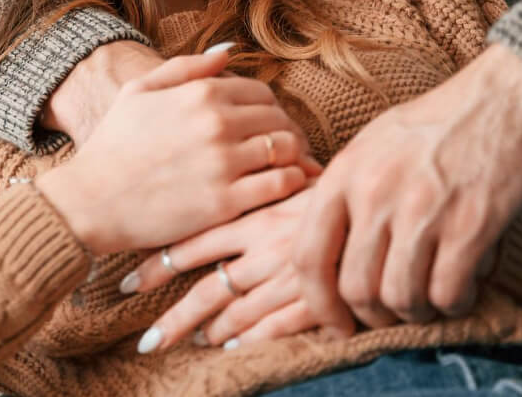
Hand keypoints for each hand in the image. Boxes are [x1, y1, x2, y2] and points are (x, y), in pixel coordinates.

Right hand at [35, 44, 319, 256]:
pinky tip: (282, 188)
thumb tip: (228, 52)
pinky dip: (291, 184)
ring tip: (286, 169)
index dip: (269, 109)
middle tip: (284, 150)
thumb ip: (186, 67)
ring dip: (293, 157)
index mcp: (200, 94)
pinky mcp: (226, 202)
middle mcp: (216, 123)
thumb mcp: (139, 91)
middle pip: (279, 120)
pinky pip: (281, 185)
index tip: (264, 126)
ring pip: (286, 150)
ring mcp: (223, 163)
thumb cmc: (112, 144)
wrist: (90, 200)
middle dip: (286, 133)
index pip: (262, 93)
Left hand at [123, 189, 324, 352]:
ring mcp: (290, 275)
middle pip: (208, 288)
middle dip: (174, 316)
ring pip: (238, 313)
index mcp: (254, 213)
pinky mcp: (318, 298)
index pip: (195, 241)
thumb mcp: (293, 172)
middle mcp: (265, 246)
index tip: (129, 280)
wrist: (393, 191)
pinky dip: (250, 339)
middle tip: (146, 340)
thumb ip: (260, 184)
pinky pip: (276, 327)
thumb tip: (229, 183)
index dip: (159, 263)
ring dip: (210, 331)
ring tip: (186, 343)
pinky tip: (230, 348)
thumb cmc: (340, 179)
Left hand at [291, 43, 521, 334]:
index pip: (307, 256)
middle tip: (394, 311)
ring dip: (416, 312)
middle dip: (373, 315)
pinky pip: (448, 294)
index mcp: (344, 174)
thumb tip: (331, 255)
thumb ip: (347, 195)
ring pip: (400, 298)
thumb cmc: (436, 125)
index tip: (336, 325)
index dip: (318, 303)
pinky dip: (454, 304)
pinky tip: (462, 289)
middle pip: (355, 289)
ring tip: (430, 298)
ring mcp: (422, 211)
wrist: (503, 99)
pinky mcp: (470, 226)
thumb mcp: (371, 146)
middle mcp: (375, 194)